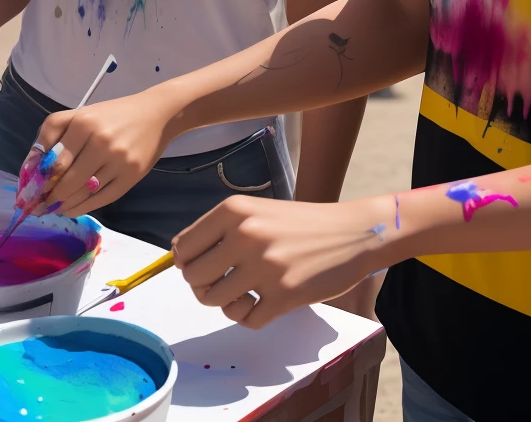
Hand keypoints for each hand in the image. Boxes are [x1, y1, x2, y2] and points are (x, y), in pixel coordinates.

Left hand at [28, 90, 176, 218]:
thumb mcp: (80, 114)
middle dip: (48, 198)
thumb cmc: (111, 115)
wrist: (156, 115)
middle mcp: (101, 142)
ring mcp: (118, 162)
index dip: (39, 182)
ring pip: (82, 194)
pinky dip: (82, 208)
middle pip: (66, 182)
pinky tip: (71, 208)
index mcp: (84, 123)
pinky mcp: (131, 177)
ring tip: (54, 208)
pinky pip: (101, 200)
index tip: (30, 193)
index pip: (54, 162)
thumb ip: (52, 134)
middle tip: (39, 206)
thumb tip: (30, 167)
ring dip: (63, 206)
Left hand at [171, 195, 387, 327]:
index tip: (201, 267)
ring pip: (215, 301)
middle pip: (194, 277)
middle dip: (202, 286)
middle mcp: (246, 234)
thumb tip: (179, 258)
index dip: (187, 263)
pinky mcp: (284, 295)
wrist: (352, 233)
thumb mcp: (257, 212)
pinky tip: (262, 303)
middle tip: (221, 284)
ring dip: (226, 303)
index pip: (183, 247)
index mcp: (235, 210)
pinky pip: (246, 320)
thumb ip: (221, 230)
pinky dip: (249, 317)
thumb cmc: (300, 224)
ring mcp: (265, 266)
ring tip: (243, 293)